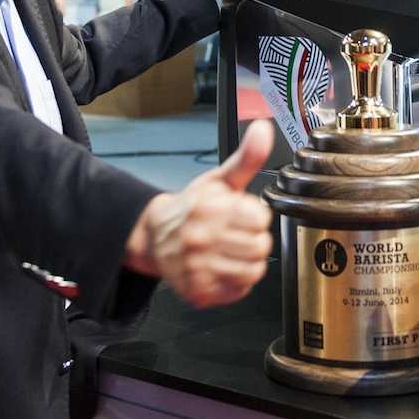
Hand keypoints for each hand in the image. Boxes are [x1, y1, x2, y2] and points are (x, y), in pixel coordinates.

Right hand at [127, 120, 274, 306]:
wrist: (155, 236)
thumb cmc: (192, 208)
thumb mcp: (219, 180)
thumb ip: (247, 157)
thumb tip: (264, 128)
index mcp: (207, 208)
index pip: (260, 218)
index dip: (255, 216)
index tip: (241, 215)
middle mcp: (199, 238)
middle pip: (260, 245)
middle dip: (255, 239)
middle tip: (238, 235)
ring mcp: (196, 267)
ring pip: (253, 269)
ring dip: (249, 260)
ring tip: (233, 251)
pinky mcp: (197, 289)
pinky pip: (239, 289)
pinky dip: (238, 280)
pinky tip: (226, 267)